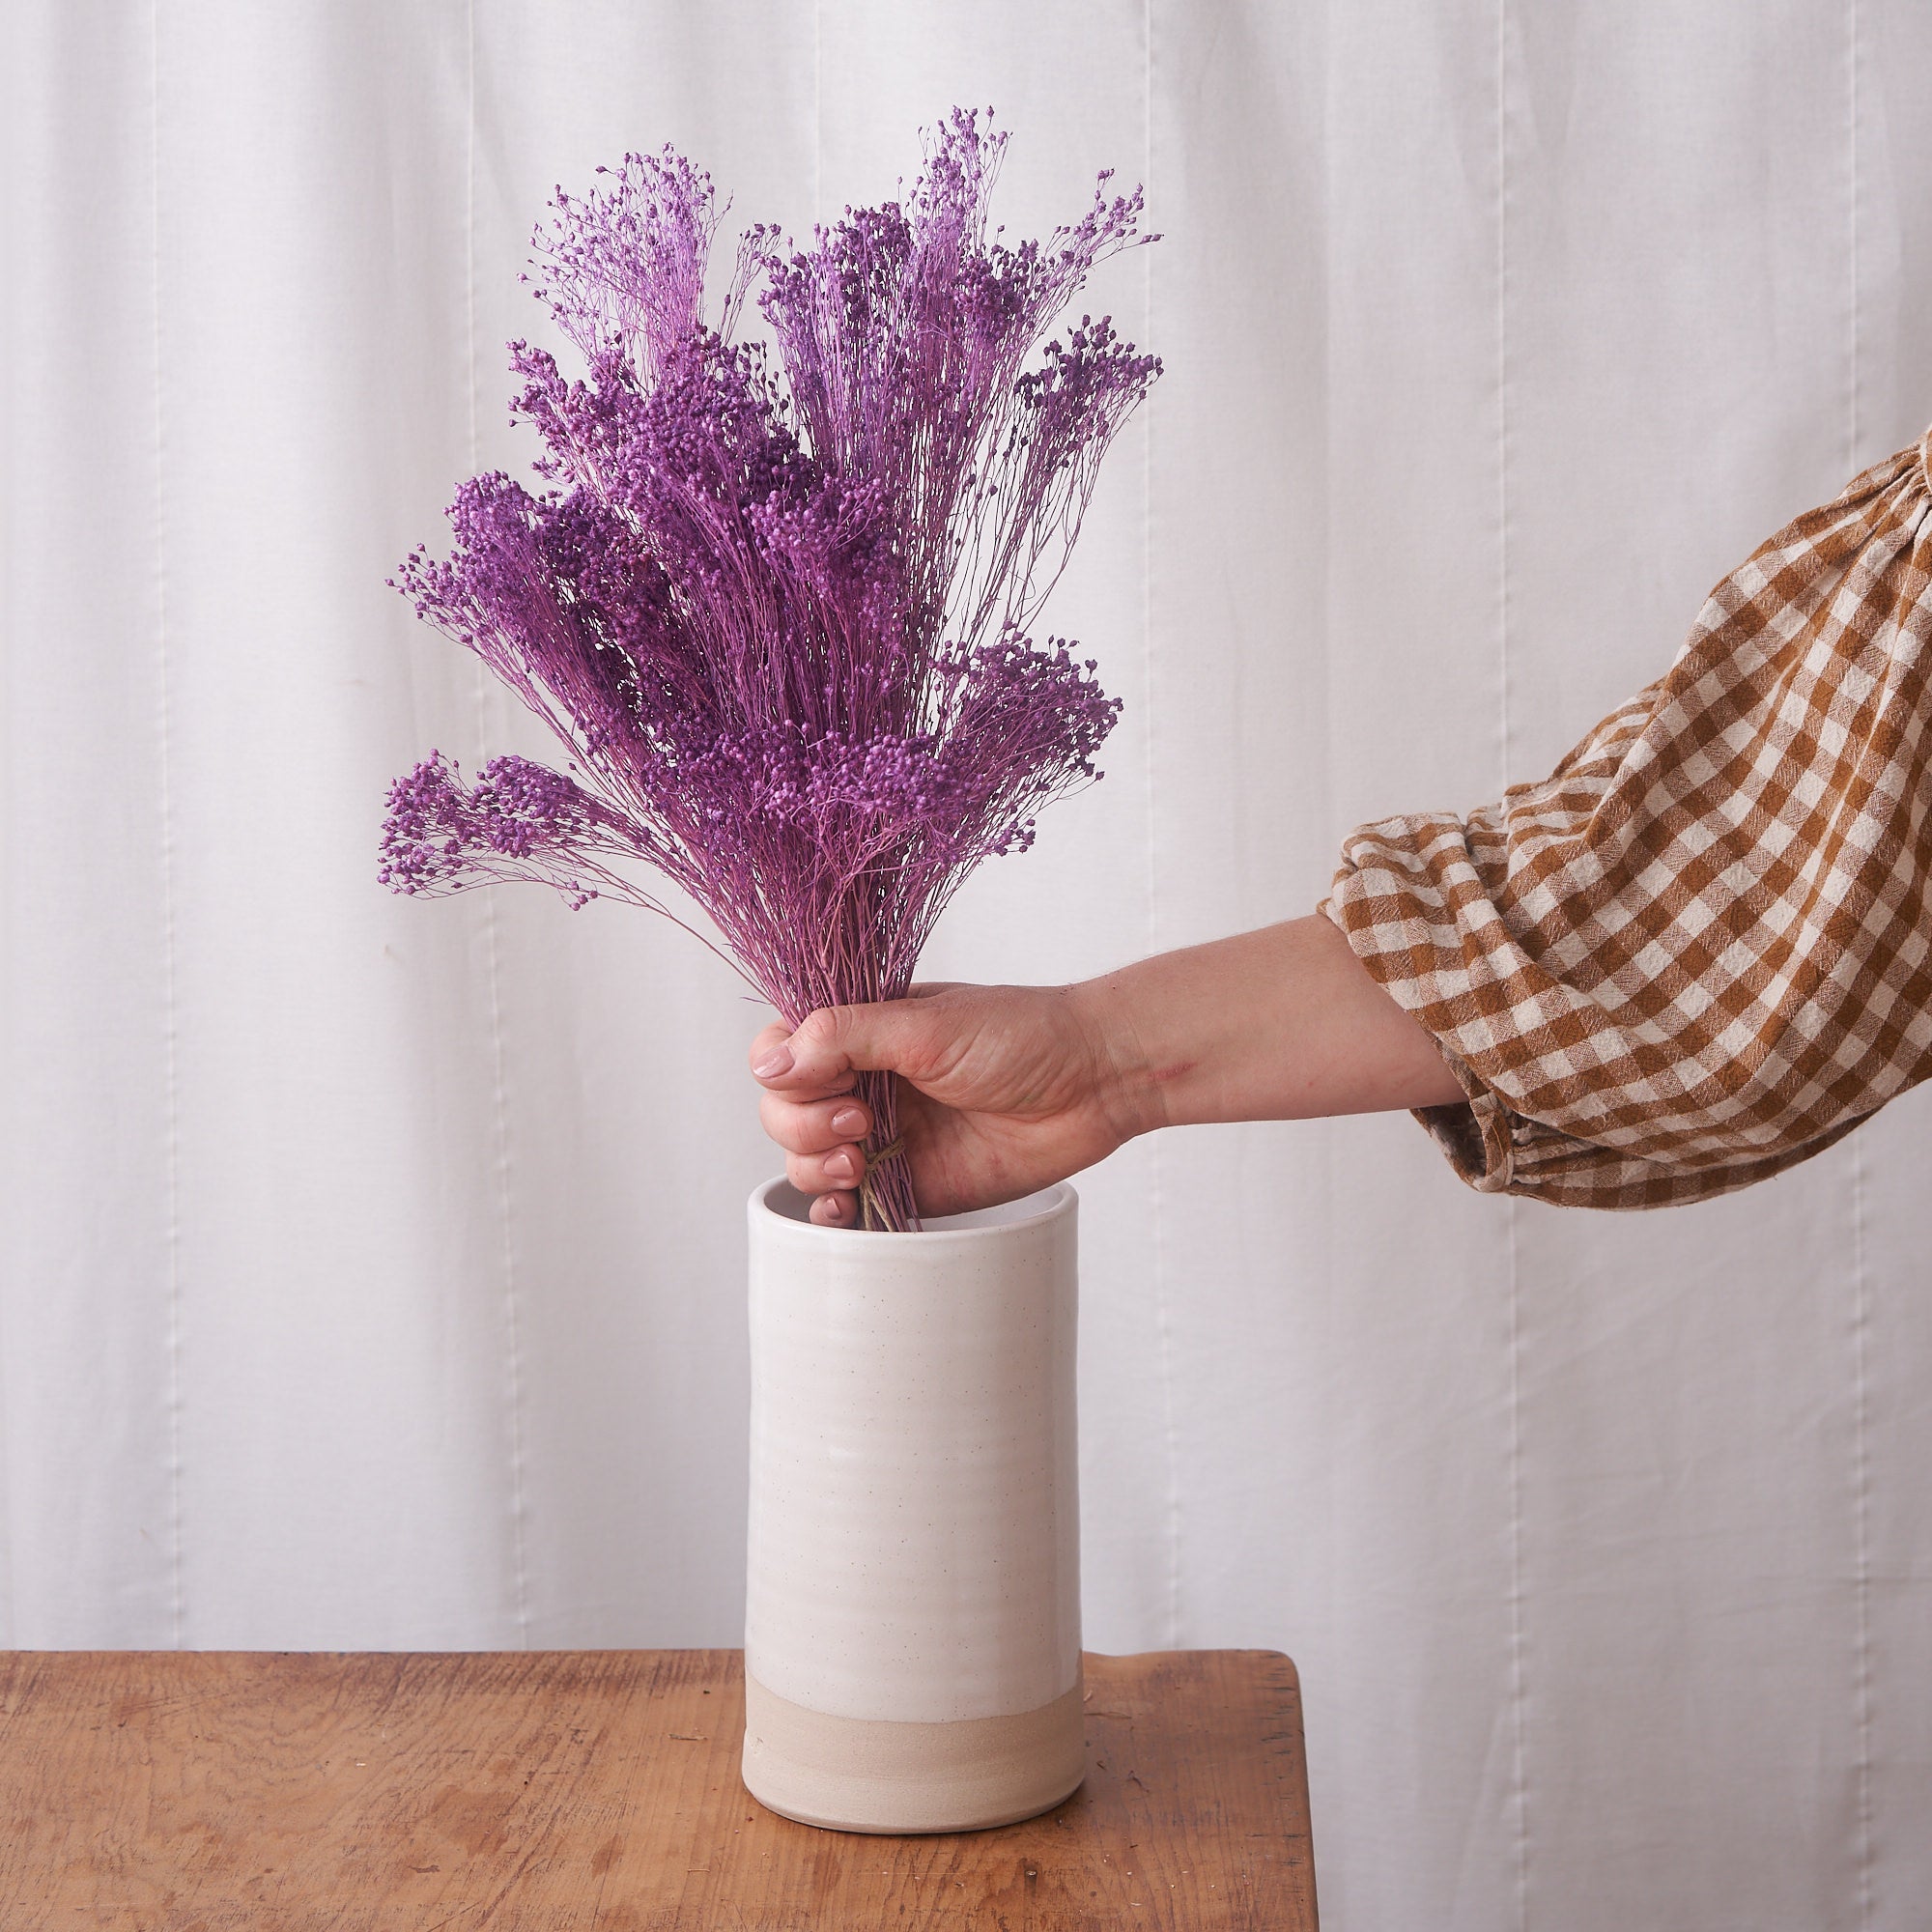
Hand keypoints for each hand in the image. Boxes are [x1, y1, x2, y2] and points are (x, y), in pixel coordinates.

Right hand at [748, 981, 1148, 1226]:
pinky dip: (829, 1210)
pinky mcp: (908, 1182)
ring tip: (863, 1161)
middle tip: (859, 1124)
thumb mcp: (926, 1024)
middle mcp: (864, 1082)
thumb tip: (772, 1063)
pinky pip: (846, 1204)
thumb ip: (845, 1037)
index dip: (785, 1071)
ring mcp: (883, 1135)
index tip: (824, 1080)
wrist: (1091, 1083)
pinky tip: (843, 1205)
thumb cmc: (1021, 1036)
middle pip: (782, 1110)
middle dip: (802, 1123)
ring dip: (813, 1165)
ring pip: (803, 1159)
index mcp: (861, 1031)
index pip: (780, 1050)